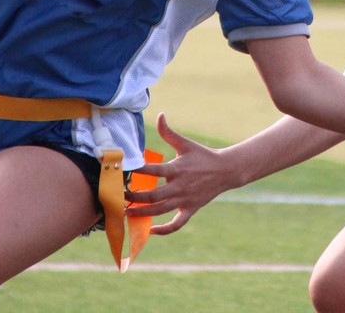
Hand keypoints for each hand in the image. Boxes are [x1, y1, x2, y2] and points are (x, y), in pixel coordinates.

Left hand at [126, 113, 234, 234]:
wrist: (225, 170)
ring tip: (126, 212)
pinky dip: (164, 230)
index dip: (138, 170)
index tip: (123, 170)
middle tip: (119, 195)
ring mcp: (185, 200)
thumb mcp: (186, 144)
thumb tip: (160, 115)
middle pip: (153, 196)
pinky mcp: (190, 210)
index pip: (154, 170)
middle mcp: (180, 187)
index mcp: (178, 169)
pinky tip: (151, 230)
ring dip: (142, 213)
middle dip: (134, 197)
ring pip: (160, 211)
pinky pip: (176, 224)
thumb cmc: (203, 155)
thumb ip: (169, 132)